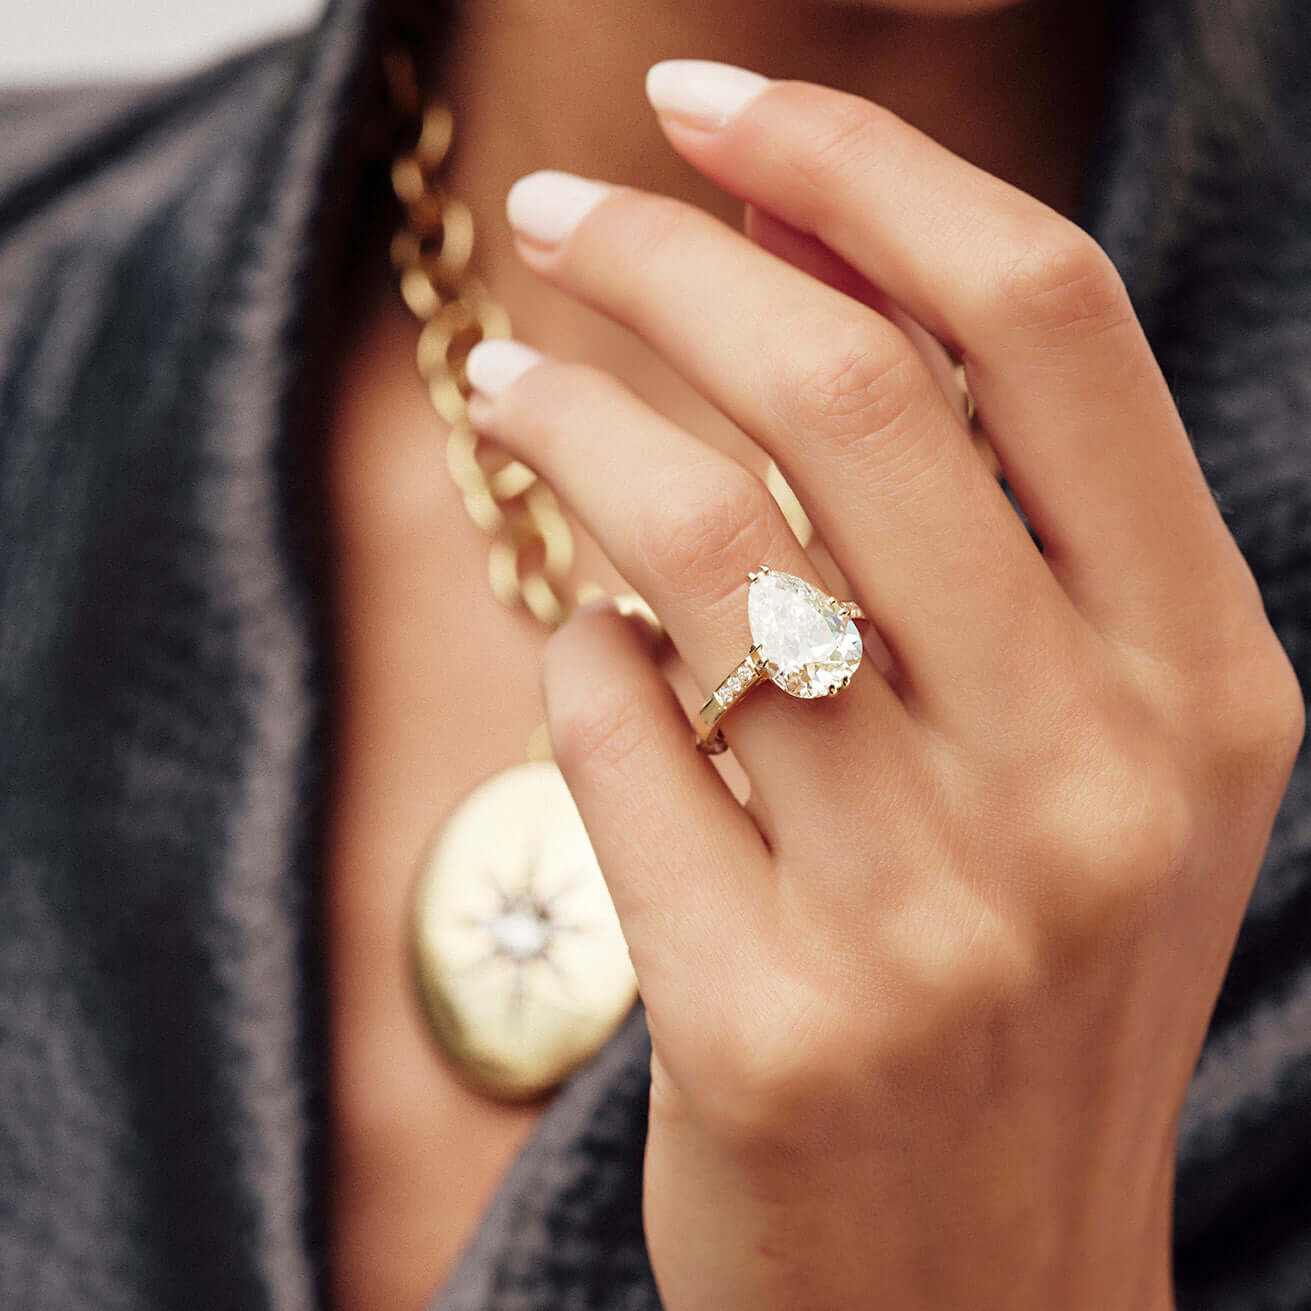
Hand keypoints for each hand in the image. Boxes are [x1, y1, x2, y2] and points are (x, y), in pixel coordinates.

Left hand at [462, 62, 1303, 1310]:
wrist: (974, 1289)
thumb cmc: (1021, 995)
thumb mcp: (1083, 760)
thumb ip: (991, 536)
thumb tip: (821, 276)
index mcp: (1204, 682)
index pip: (1044, 321)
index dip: (866, 165)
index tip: (719, 103)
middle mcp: (1095, 780)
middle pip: (853, 391)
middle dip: (670, 257)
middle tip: (561, 215)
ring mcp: (939, 916)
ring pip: (703, 550)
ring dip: (575, 425)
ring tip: (510, 388)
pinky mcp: (773, 1022)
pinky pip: (616, 734)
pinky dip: (571, 654)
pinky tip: (584, 654)